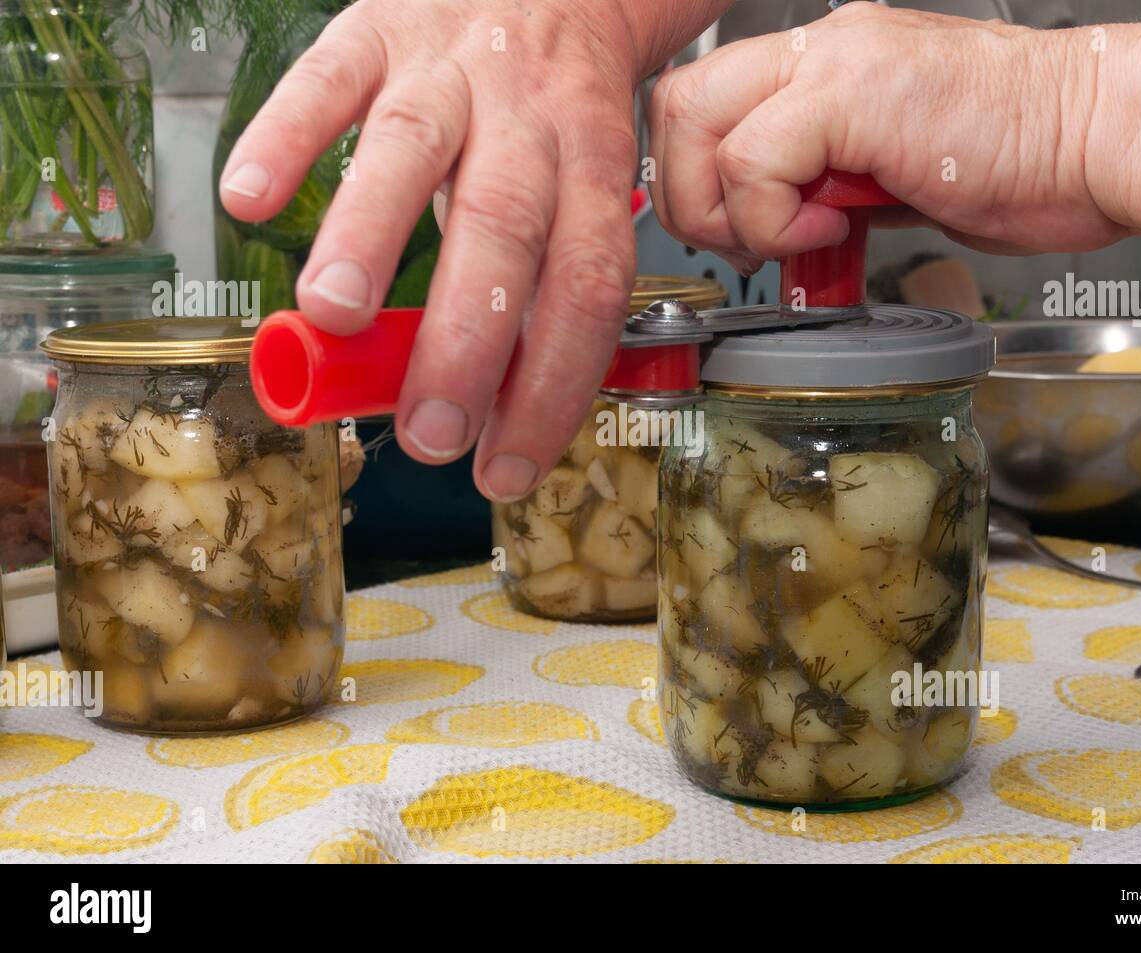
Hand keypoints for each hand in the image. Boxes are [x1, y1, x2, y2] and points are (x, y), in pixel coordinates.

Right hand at [220, 0, 644, 500]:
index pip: (587, 288)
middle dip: (467, 341)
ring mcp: (450, 71)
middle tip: (428, 428)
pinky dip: (286, 134)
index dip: (552, 386)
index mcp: (592, 167)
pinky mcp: (377, 28)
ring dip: (373, 232)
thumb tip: (500, 410)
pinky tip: (250, 199)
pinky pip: (328, 74)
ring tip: (334, 317)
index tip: (506, 467)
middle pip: (507, 228)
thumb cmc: (557, 105)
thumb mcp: (580, 185)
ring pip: (414, 146)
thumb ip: (544, 284)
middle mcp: (527, 119)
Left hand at [648, 2, 1128, 264]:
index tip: (737, 228)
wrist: (1098, 137)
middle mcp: (821, 48)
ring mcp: (833, 62)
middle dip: (693, 196)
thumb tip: (783, 223)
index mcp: (824, 63)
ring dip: (732, 207)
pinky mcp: (853, 95)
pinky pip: (754, 160)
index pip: (702, 101)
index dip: (695, 175)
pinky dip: (774, 216)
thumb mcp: (893, 174)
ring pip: (697, 124)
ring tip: (802, 233)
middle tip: (751, 239)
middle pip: (677, 105)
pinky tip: (835, 228)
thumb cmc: (1021, 157)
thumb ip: (827, 184)